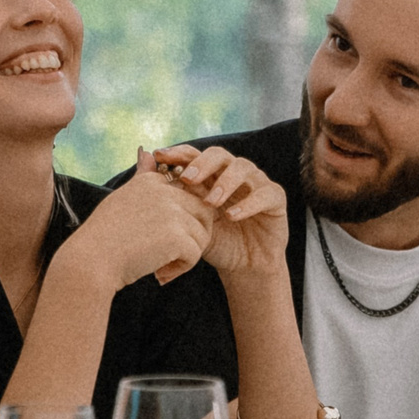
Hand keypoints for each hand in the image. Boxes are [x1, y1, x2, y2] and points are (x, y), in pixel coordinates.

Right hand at [58, 150, 212, 290]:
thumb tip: (146, 151)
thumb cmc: (104, 235)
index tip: (152, 238)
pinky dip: (180, 268)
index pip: (186, 198)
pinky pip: (195, 254)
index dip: (178, 223)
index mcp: (151, 181)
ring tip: (161, 266)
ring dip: (186, 255)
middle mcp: (164, 191)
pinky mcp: (177, 236)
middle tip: (167, 255)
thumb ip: (142, 177)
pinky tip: (159, 273)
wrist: (91, 261)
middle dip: (192, 237)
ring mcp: (172, 212)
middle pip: (202, 213)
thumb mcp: (123, 197)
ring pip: (202, 235)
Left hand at [154, 144, 289, 279]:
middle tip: (188, 179)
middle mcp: (234, 173)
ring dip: (224, 183)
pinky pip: (264, 194)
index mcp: (212, 175)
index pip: (195, 155)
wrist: (243, 266)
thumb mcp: (191, 222)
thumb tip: (143, 161)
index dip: (180, 153)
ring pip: (243, 168)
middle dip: (202, 164)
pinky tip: (232, 216)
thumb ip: (172, 195)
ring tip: (211, 202)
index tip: (161, 156)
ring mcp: (256, 183)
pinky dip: (248, 204)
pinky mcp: (275, 199)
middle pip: (219, 155)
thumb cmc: (216, 242)